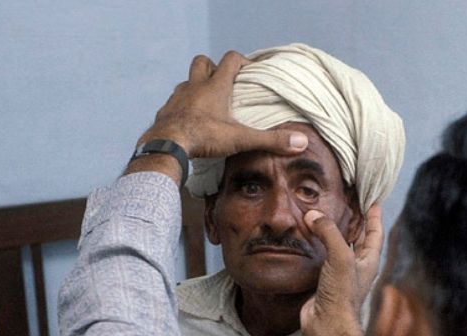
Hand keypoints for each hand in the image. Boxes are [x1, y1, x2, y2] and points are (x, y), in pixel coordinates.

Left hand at [140, 51, 308, 158]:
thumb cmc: (204, 136)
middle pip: (202, 61)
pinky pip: (174, 101)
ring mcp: (178, 97)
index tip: (250, 71)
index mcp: (215, 86)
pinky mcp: (166, 110)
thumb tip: (300, 141)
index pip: (230, 60)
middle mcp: (195, 85)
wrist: (167, 145)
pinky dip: (182, 106)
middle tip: (223, 82)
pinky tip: (189, 119)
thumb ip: (270, 140)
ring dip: (196, 86)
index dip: (242, 61)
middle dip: (213, 67)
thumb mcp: (240, 139)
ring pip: (187, 81)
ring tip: (206, 102)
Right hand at [300, 204, 383, 326]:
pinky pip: (320, 257)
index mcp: (368, 260)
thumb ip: (329, 233)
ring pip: (337, 246)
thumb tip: (313, 215)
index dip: (374, 215)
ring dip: (331, 231)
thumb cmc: (341, 295)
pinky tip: (307, 237)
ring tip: (323, 213)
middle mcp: (356, 265)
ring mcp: (339, 274)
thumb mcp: (341, 257)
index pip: (375, 232)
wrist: (327, 324)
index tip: (371, 199)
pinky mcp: (322, 280)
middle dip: (353, 220)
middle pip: (357, 237)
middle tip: (346, 202)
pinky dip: (315, 244)